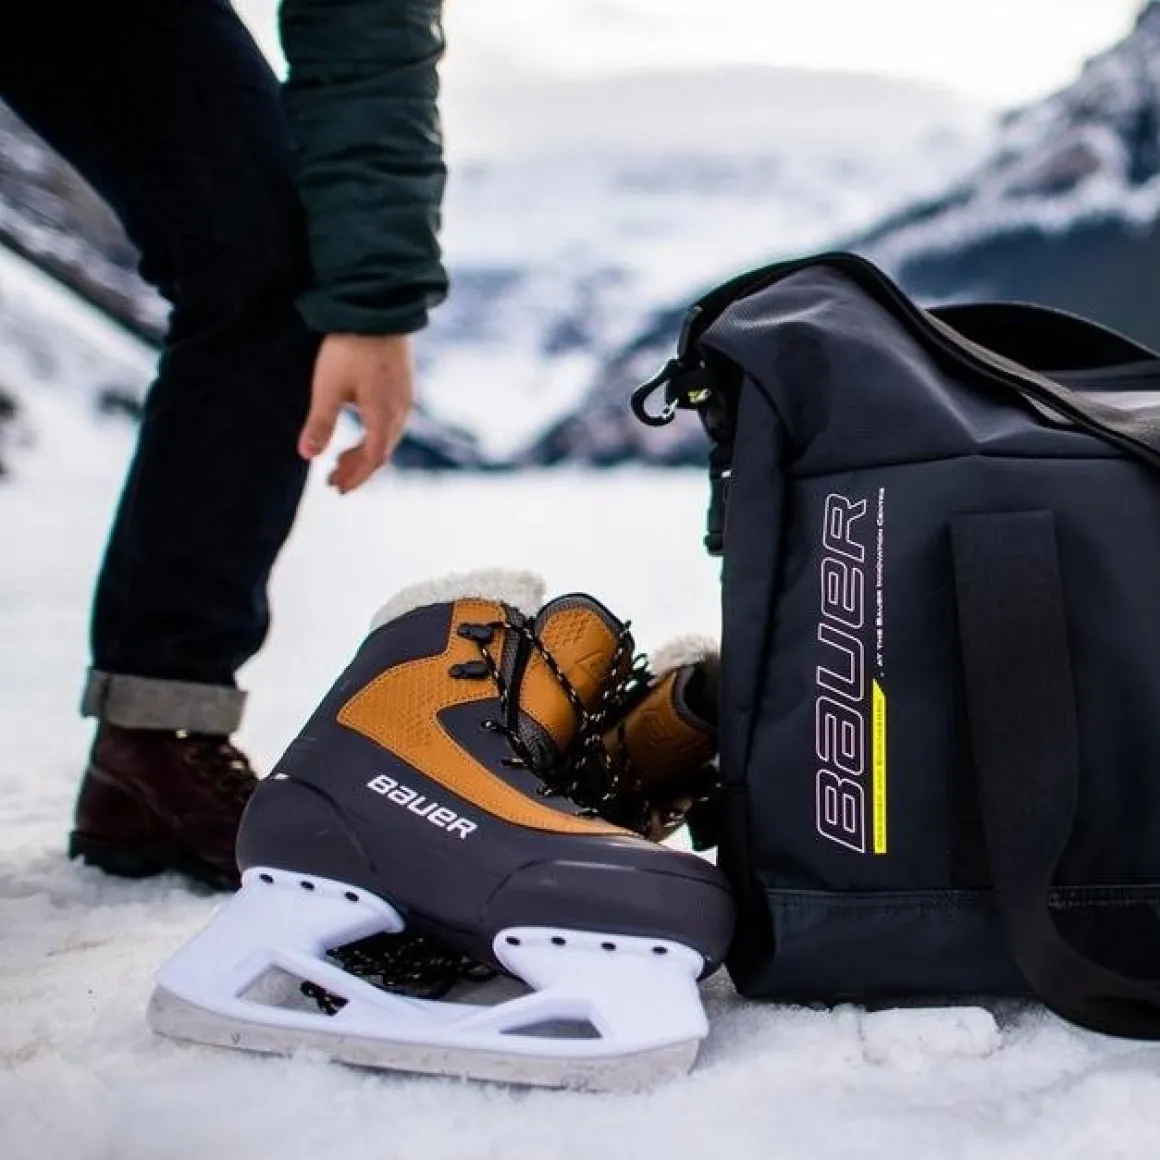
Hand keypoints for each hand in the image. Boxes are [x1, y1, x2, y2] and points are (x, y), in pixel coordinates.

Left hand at [298, 333, 413, 492]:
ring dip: (366, 452)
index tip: (337, 487)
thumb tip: (307, 456)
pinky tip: (360, 428)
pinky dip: (375, 434)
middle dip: (358, 469)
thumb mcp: (328, 386)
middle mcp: (400, 410)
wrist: (378, 306)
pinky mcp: (403, 383)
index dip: (356, 476)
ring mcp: (405, 396)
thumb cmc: (350, 347)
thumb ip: (320, 423)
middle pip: (383, 451)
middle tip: (334, 481)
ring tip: (342, 459)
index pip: (374, 458)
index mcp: (383, 415)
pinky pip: (392, 420)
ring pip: (388, 436)